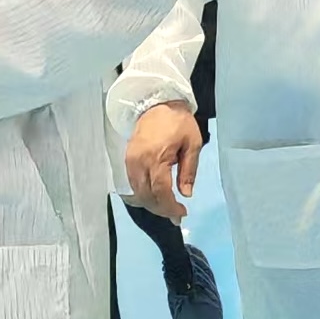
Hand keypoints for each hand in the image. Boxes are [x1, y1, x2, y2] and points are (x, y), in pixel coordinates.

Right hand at [126, 101, 201, 220]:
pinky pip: (133, 184)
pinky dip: (144, 194)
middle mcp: (139, 162)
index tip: (182, 212)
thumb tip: (186, 194)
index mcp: (156, 158)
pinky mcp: (127, 160)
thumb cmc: (179, 122)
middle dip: (161, 209)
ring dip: (151, 204)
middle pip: (146, 196)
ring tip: (167, 208)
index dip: (170, 206)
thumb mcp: (192, 144)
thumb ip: (189, 170)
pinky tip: (155, 197)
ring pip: (137, 192)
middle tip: (175, 214)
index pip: (160, 191)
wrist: (157, 104)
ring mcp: (130, 161)